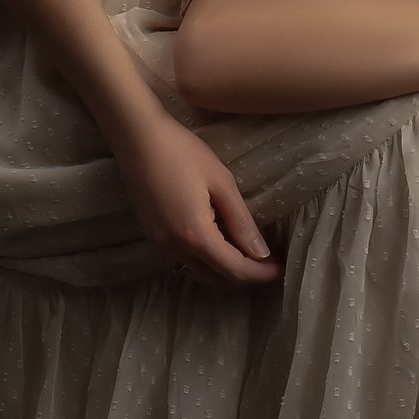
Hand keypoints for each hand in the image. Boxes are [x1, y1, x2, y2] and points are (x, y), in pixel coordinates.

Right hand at [119, 117, 280, 286]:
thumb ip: (241, 221)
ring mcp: (159, 245)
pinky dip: (207, 260)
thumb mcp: (221, 183)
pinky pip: (185, 260)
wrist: (137, 138)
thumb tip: (261, 253)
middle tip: (268, 262)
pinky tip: (221, 243)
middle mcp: (174, 248)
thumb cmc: (183, 152)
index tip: (281, 267)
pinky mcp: (152, 237)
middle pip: (216, 279)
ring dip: (225, 270)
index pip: (234, 270)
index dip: (260, 274)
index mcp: (195, 235)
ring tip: (249, 254)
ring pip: (199, 273)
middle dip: (245, 276)